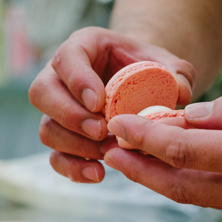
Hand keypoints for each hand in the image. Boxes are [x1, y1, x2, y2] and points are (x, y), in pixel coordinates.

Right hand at [28, 27, 193, 183]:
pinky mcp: (63, 139)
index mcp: (83, 48)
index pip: (66, 57)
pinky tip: (99, 174)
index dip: (77, 81)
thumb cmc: (151, 72)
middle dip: (70, 116)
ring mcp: (57, 110)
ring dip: (75, 146)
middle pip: (42, 93)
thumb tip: (179, 92)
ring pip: (46, 128)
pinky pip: (55, 157)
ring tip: (107, 153)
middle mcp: (60, 77)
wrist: (141, 89)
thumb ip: (178, 74)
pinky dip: (73, 169)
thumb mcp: (168, 66)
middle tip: (101, 131)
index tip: (99, 102)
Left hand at [105, 77, 221, 217]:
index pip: (185, 151)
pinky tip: (171, 168)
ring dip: (160, 180)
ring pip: (195, 198)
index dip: (146, 139)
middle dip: (141, 172)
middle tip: (111, 153)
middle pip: (181, 188)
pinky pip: (215, 198)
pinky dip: (188, 182)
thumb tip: (185, 120)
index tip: (120, 127)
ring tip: (132, 161)